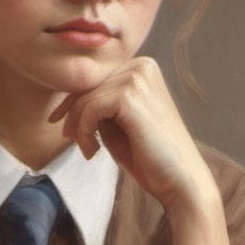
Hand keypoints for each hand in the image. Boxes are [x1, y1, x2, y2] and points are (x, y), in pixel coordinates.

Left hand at [50, 57, 216, 213]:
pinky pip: (89, 109)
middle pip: (87, 86)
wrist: (180, 180)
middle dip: (73, 115)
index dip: (73, 104)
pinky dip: (83, 132)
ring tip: (88, 150)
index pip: (95, 80)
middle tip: (71, 141)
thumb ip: (100, 107)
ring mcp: (137, 77)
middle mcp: (141, 65)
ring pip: (85, 98)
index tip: (64, 127)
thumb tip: (67, 101)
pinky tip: (92, 151)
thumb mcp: (118, 124)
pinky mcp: (130, 95)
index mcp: (142, 68)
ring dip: (78, 128)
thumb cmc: (149, 156)